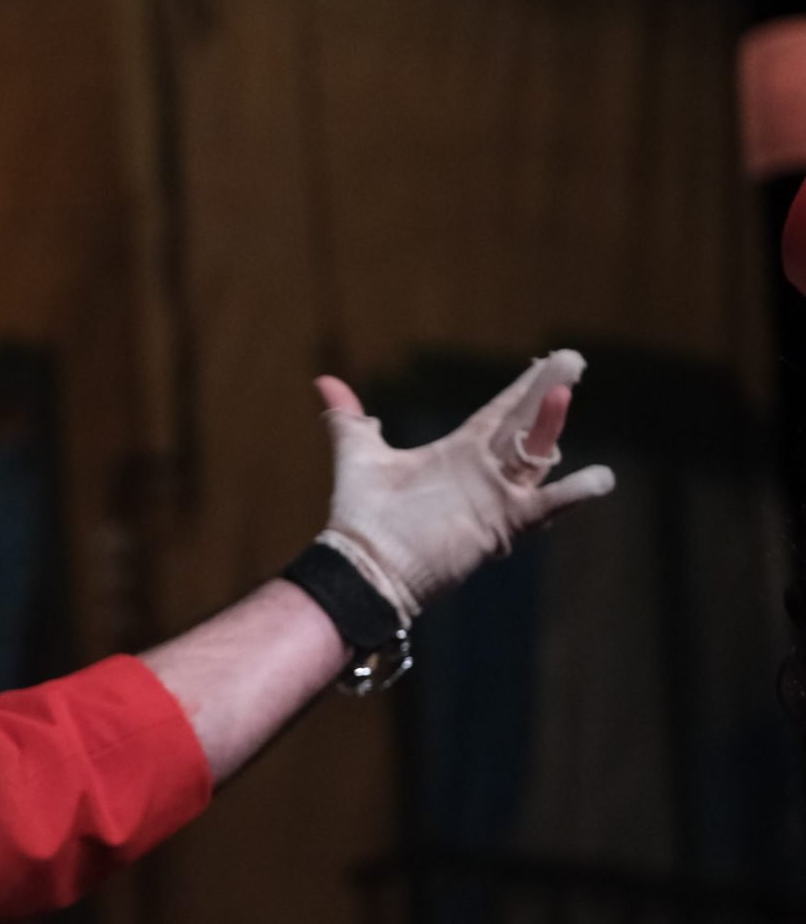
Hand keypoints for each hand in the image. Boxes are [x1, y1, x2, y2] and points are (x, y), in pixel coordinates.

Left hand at [317, 351, 614, 620]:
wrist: (362, 563)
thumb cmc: (361, 517)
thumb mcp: (357, 456)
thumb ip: (349, 420)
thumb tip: (324, 382)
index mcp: (457, 453)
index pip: (499, 413)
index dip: (522, 388)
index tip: (548, 360)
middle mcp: (482, 473)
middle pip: (523, 425)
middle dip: (546, 393)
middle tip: (574, 359)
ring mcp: (495, 499)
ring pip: (534, 456)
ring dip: (549, 425)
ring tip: (564, 392)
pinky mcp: (499, 526)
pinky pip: (543, 508)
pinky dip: (570, 495)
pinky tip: (599, 479)